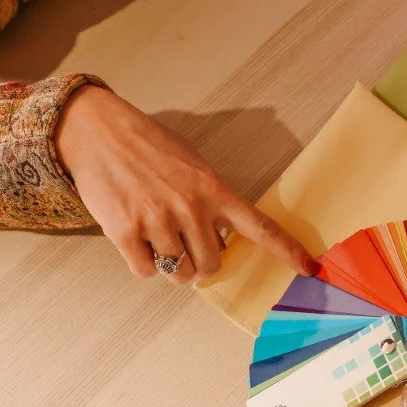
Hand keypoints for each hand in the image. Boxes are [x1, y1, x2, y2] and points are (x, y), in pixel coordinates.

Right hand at [57, 86, 317, 282]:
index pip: (259, 227)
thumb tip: (220, 238)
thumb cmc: (148, 146)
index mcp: (213, 189)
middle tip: (185, 244)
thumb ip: (210, 199)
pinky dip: (144, 264)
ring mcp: (158, 221)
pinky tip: (137, 239)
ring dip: (171, 265)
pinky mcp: (125, 232)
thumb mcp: (192, 164)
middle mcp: (190, 208)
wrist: (98, 132)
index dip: (286, 250)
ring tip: (157, 237)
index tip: (308, 268)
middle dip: (200, 263)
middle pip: (211, 265)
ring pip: (179, 274)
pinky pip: (146, 272)